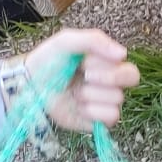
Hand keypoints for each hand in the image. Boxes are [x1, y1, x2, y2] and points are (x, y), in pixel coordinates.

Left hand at [23, 28, 140, 131]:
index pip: (128, 65)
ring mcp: (106, 103)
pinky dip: (92, 111)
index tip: (84, 62)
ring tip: (74, 92)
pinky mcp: (99, 121)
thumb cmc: (48, 62)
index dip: (108, 64)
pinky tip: (78, 106)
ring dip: (91, 93)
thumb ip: (95, 40)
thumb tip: (123, 53)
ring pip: (118, 99)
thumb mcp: (67, 41)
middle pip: (131, 79)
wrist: (29, 85)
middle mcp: (111, 84)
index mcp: (107, 64)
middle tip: (85, 76)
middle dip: (107, 77)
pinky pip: (111, 117)